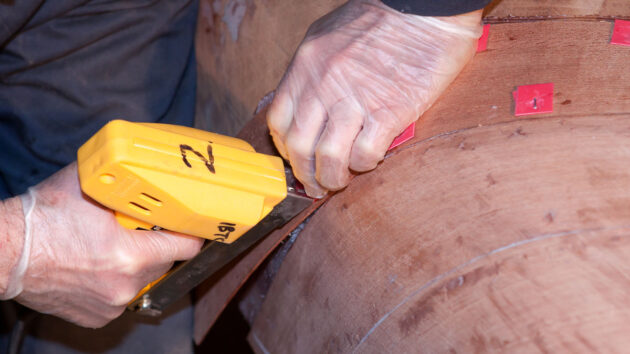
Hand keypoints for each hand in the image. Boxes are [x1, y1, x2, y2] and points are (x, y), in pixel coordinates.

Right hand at [12, 163, 202, 327]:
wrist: (5, 252)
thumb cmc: (42, 219)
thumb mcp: (88, 184)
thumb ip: (123, 177)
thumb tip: (142, 165)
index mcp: (130, 256)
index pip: (186, 247)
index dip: (189, 231)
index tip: (189, 224)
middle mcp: (125, 286)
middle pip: (165, 263)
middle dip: (159, 243)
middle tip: (144, 226)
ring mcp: (111, 304)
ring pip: (144, 280)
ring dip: (138, 263)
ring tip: (114, 244)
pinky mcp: (97, 316)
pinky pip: (122, 295)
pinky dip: (118, 280)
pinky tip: (100, 264)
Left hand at [267, 0, 482, 196]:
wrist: (424, 6)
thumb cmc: (379, 19)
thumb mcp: (327, 37)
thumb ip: (312, 72)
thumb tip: (307, 107)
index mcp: (305, 66)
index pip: (279, 122)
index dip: (286, 150)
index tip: (298, 162)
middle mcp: (323, 84)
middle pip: (299, 147)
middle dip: (306, 175)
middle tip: (318, 185)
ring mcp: (355, 98)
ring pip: (328, 158)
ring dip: (334, 178)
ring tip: (343, 180)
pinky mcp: (389, 110)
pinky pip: (365, 154)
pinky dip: (365, 165)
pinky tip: (371, 159)